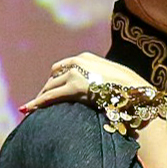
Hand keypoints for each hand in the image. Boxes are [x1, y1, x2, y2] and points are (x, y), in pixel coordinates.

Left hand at [21, 52, 152, 113]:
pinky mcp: (74, 87)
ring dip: (40, 98)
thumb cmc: (129, 88)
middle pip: (54, 76)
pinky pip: (51, 96)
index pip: (64, 67)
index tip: (49, 89)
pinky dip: (38, 103)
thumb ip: (100, 79)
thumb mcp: (112, 78)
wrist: (136, 91)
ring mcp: (76, 73)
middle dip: (45, 89)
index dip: (54, 79)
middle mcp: (78, 61)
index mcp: (86, 58)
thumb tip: (100, 89)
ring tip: (30, 108)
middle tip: (38, 102)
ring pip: (50, 87)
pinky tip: (30, 109)